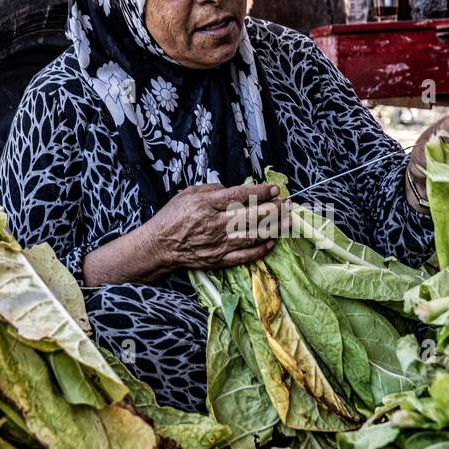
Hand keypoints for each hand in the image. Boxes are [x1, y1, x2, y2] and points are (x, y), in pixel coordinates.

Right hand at [146, 182, 286, 271]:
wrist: (159, 246)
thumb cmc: (173, 217)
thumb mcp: (189, 193)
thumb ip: (213, 190)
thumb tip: (235, 189)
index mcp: (207, 204)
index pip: (240, 196)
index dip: (261, 192)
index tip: (275, 189)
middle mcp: (215, 224)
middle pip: (252, 216)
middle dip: (274, 209)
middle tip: (289, 204)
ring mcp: (219, 244)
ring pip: (253, 236)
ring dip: (274, 228)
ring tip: (288, 221)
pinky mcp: (220, 259)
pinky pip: (245, 255)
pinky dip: (261, 249)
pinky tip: (272, 241)